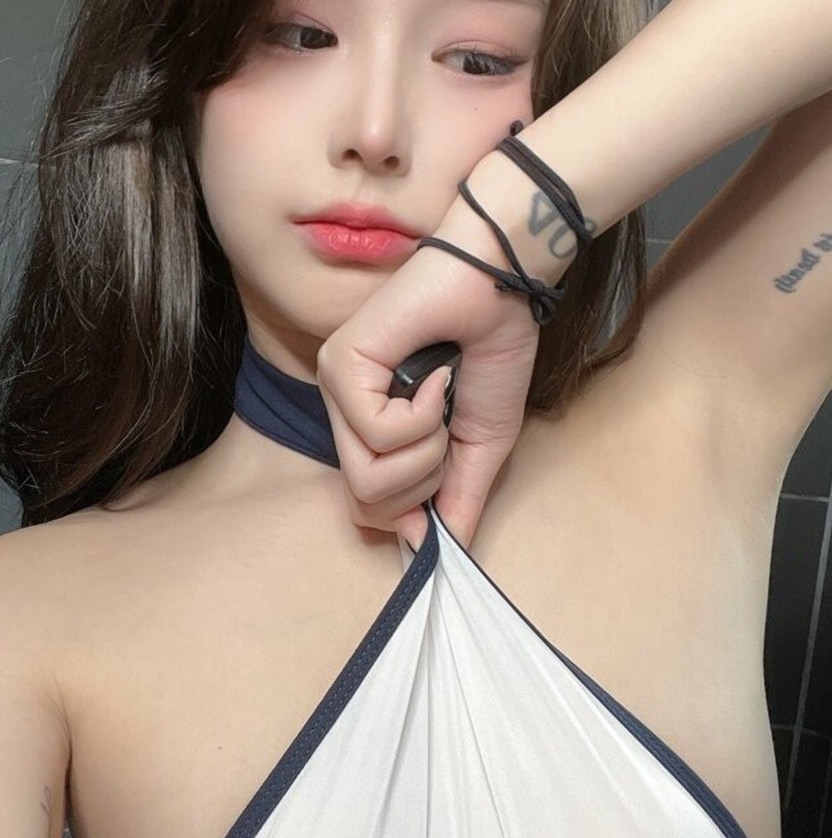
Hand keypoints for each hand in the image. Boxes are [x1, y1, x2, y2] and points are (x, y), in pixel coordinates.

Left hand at [315, 204, 542, 553]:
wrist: (501, 286)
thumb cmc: (492, 352)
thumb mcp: (481, 446)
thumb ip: (457, 499)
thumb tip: (437, 551)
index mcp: (370, 430)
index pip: (365, 507)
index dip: (410, 513)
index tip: (444, 488)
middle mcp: (344, 411)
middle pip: (364, 502)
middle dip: (423, 483)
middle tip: (448, 433)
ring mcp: (336, 388)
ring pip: (368, 477)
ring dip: (425, 450)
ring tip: (442, 401)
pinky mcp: (340, 365)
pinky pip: (377, 432)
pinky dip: (422, 413)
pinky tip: (434, 375)